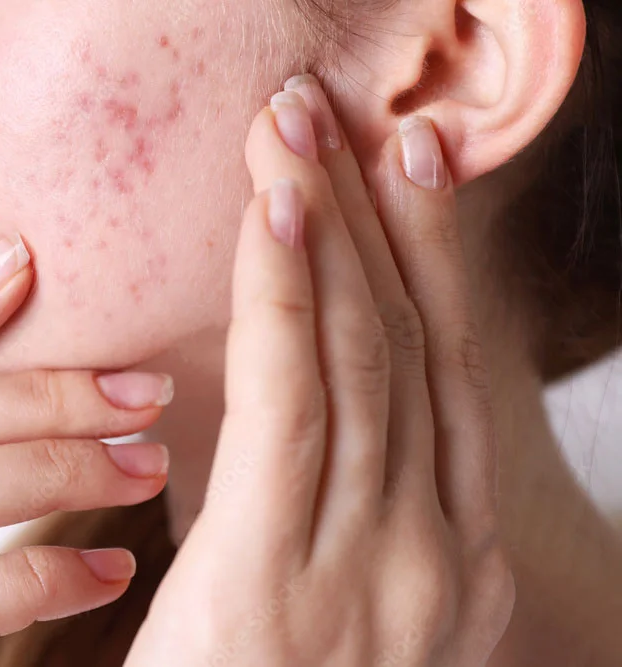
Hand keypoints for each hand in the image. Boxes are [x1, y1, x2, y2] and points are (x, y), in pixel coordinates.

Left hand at [125, 76, 514, 665]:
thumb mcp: (332, 598)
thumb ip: (332, 505)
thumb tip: (302, 406)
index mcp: (453, 562)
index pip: (438, 373)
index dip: (427, 259)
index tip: (404, 166)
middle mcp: (434, 557)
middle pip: (405, 347)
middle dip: (374, 219)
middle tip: (336, 113)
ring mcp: (370, 572)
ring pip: (358, 361)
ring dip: (330, 232)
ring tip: (297, 135)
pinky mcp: (277, 582)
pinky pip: (286, 409)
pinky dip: (288, 303)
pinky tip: (276, 218)